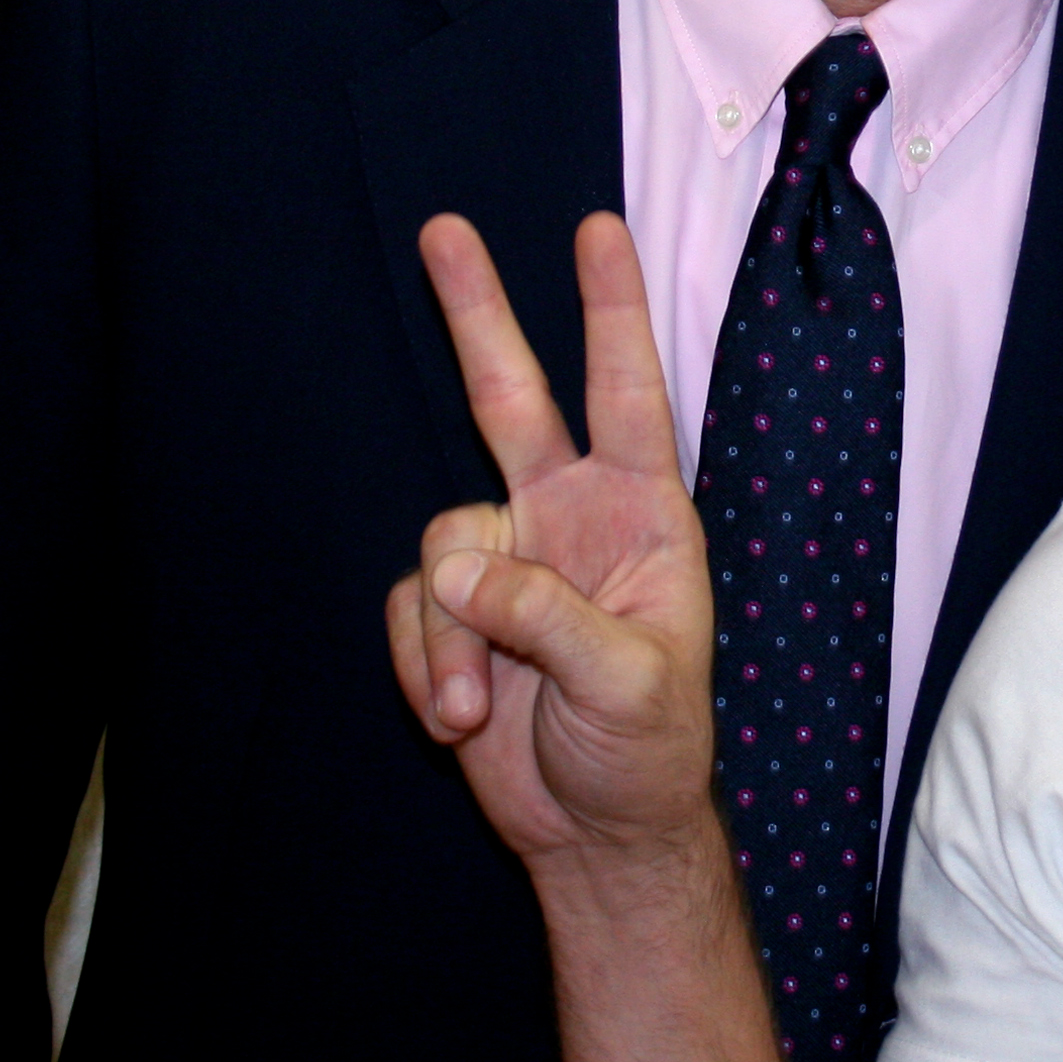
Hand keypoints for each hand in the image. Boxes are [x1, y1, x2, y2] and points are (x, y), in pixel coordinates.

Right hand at [383, 212, 718, 872]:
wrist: (599, 835)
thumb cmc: (649, 751)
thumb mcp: (627, 684)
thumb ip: (544, 615)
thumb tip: (455, 567)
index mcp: (642, 516)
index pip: (628, 393)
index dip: (611, 311)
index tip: (597, 227)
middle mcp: (570, 518)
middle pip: (511, 397)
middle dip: (477, 314)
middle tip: (444, 227)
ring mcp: (507, 563)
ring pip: (440, 542)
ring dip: (445, 633)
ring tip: (472, 707)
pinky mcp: (455, 617)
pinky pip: (413, 609)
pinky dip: (423, 664)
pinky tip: (456, 719)